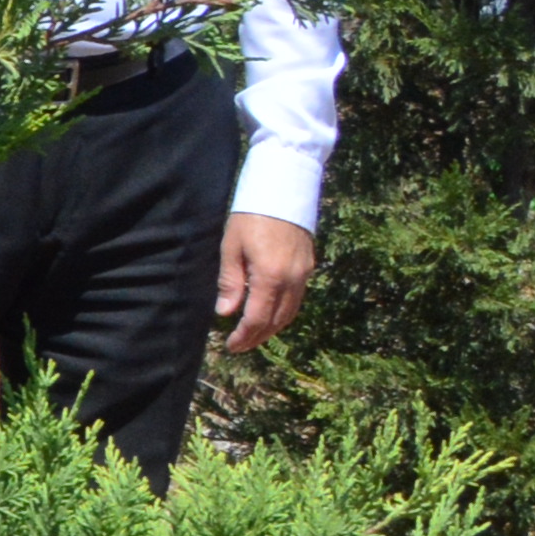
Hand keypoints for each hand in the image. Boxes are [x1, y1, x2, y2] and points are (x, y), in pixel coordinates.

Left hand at [211, 210, 316, 356]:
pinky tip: (270, 314)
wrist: (284, 190)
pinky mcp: (308, 268)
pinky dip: (283, 314)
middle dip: (257, 337)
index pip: (257, 319)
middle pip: (276, 321)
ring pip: (290, 313)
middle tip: (240, 345)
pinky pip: (297, 300)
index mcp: (270, 277)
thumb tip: (225, 313)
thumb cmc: (251, 216)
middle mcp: (292, 281)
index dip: (244, 336)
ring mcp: (303, 275)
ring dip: (272, 329)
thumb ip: (230, 282)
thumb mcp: (231, 247)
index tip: (231, 345)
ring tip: (253, 335)